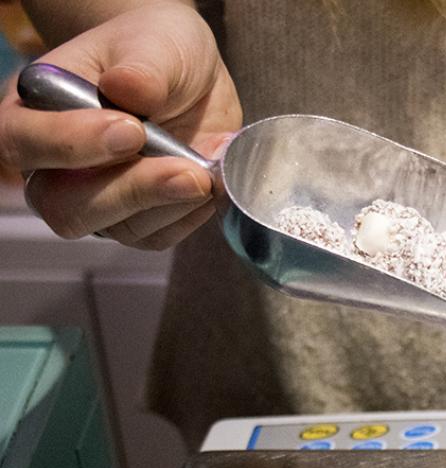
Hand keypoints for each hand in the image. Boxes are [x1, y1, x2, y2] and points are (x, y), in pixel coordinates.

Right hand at [0, 3, 241, 249]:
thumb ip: (141, 66)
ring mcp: (95, 198)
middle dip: (131, 191)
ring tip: (206, 172)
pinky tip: (210, 185)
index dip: (71, 144)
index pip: (23, 141)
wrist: (189, 75)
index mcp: (35, 110)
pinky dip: (188, 216)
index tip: (131, 130)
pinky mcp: (136, 219)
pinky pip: (155, 236)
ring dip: (167, 205)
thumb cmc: (154, 50)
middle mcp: (54, 165)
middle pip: (65, 206)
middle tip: (187, 171)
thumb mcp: (154, 42)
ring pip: (115, 228)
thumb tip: (127, 88)